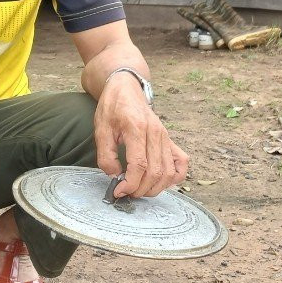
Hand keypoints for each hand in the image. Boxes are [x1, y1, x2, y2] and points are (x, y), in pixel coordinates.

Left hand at [94, 74, 188, 198]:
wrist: (126, 89)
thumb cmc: (112, 108)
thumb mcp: (100, 129)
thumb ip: (106, 155)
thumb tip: (115, 176)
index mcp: (137, 128)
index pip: (139, 164)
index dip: (130, 183)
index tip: (118, 190)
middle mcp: (156, 133)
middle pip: (156, 171)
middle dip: (141, 189)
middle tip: (126, 193)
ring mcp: (166, 137)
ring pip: (169, 172)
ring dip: (156, 188)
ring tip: (139, 190)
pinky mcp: (170, 140)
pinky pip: (181, 163)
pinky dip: (174, 177)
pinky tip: (160, 182)